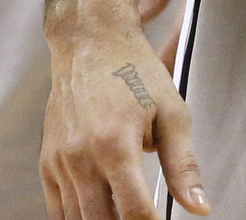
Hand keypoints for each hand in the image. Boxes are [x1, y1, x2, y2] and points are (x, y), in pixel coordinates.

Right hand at [42, 20, 208, 219]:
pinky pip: (57, 210)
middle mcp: (81, 158)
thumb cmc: (133, 71)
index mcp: (115, 146)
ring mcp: (60, 162)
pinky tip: (99, 213)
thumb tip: (199, 207)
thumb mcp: (172, 113)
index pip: (135, 213)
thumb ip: (183, 165)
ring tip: (124, 217)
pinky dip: (78, 219)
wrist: (90, 43)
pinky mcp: (47, 163)